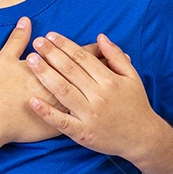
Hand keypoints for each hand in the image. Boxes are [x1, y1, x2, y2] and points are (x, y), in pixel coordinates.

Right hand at [0, 17, 106, 144]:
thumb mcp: (5, 60)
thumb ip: (17, 40)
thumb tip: (26, 21)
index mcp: (55, 71)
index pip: (80, 57)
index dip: (92, 50)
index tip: (101, 44)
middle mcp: (65, 89)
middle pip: (91, 74)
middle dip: (104, 65)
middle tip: (117, 58)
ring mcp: (66, 108)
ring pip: (93, 95)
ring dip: (105, 87)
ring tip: (116, 79)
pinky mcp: (62, 125)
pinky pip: (84, 116)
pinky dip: (94, 109)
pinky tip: (101, 106)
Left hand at [25, 30, 165, 157]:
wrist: (142, 137)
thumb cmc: (136, 105)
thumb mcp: (132, 77)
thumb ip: (116, 56)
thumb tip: (101, 37)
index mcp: (109, 81)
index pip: (82, 58)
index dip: (65, 45)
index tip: (50, 35)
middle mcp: (98, 96)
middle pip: (70, 71)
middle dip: (51, 54)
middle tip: (36, 43)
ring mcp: (89, 115)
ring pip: (63, 91)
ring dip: (45, 74)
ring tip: (30, 61)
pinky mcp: (83, 133)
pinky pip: (61, 121)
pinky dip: (46, 111)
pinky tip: (32, 101)